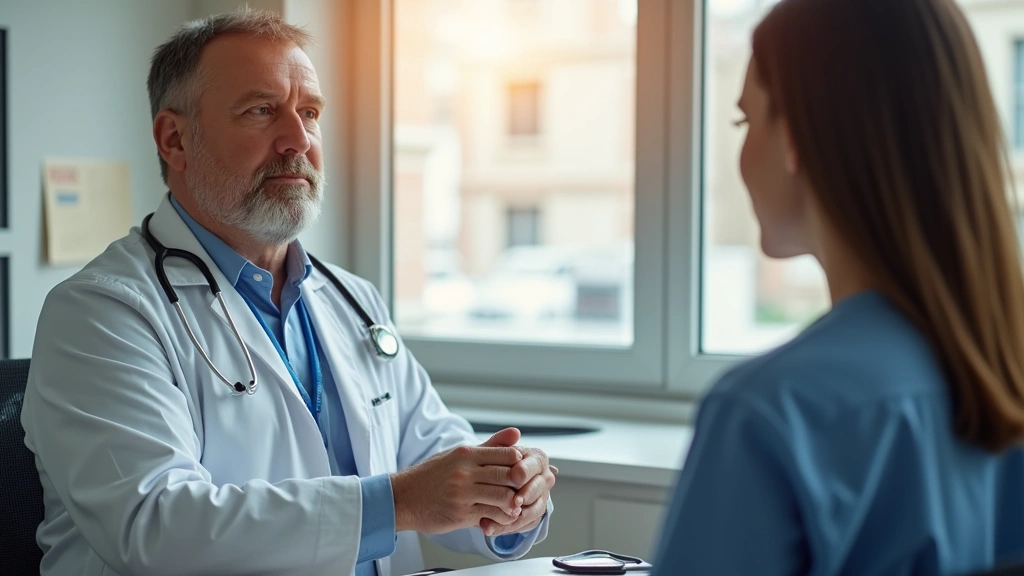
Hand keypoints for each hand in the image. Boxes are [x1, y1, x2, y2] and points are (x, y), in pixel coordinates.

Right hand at [390, 430, 526, 533]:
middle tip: (526, 490)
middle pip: (508, 475)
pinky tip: (501, 517)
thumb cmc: (431, 475)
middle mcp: (465, 472)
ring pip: (503, 496)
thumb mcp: (457, 455)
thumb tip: (516, 433)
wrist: (403, 497)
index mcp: (465, 454)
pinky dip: (501, 518)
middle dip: (520, 485)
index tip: (521, 472)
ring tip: (515, 505)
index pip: (507, 454)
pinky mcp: (461, 513)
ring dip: (513, 503)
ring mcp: (463, 493)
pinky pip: (491, 515)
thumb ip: (489, 446)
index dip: (519, 464)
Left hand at [480, 442, 557, 536]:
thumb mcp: (492, 451)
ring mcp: (540, 497)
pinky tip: (488, 528)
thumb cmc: (491, 462)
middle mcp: (543, 477)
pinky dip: (505, 528)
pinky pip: (524, 525)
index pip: (536, 465)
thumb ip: (500, 442)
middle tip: (514, 502)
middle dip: (526, 496)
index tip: (515, 476)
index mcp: (537, 458)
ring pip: (535, 510)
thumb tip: (515, 432)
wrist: (486, 480)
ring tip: (495, 518)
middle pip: (539, 488)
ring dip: (515, 517)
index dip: (526, 471)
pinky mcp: (532, 514)